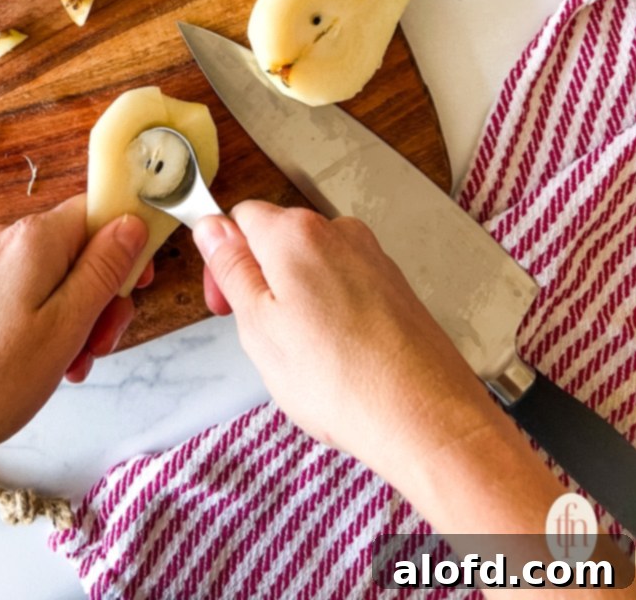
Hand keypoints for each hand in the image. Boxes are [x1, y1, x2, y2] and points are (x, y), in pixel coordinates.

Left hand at [0, 194, 148, 482]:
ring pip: (57, 276)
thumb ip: (104, 268)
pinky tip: (44, 364)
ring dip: (77, 317)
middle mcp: (7, 240)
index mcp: (35, 239)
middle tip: (100, 343)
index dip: (128, 246)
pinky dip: (48, 324)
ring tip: (69, 365)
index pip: (99, 210)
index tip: (138, 286)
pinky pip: (30, 294)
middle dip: (103, 294)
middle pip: (80, 247)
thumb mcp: (67, 325)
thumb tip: (132, 222)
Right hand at [193, 202, 499, 488]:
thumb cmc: (342, 380)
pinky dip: (333, 312)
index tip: (225, 302)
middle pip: (277, 241)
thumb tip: (211, 229)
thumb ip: (231, 269)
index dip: (223, 260)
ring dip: (297, 300)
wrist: (424, 416)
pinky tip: (337, 356)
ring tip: (305, 356)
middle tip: (263, 339)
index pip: (239, 218)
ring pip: (311, 266)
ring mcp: (371, 257)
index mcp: (295, 234)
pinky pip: (345, 285)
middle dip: (261, 282)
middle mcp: (337, 232)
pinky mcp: (393, 285)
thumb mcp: (258, 327)